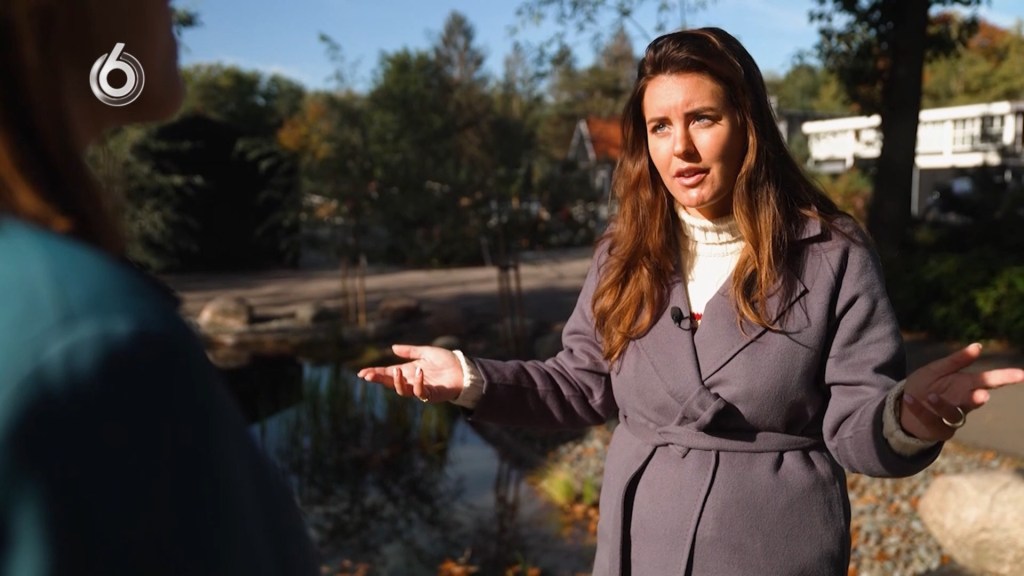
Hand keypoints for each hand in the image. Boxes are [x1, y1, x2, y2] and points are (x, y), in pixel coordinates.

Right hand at [356, 344, 464, 402]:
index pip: (388, 373)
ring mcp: (420, 389)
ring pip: (402, 391)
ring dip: (397, 382)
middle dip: (379, 379)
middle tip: (368, 376)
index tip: (362, 373)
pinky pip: (420, 392)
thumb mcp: (426, 352)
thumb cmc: (446, 361)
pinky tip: (419, 372)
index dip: (375, 373)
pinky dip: (418, 382)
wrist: (464, 370)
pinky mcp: (431, 394)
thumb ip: (410, 351)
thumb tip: (392, 348)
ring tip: (395, 371)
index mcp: (407, 371)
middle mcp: (411, 381)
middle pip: (390, 382)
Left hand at [900, 343, 1023, 441]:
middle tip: (982, 395)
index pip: (989, 381)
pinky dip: (919, 409)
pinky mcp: (937, 429)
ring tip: (930, 396)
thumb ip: (956, 361)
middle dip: (977, 398)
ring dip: (943, 405)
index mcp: (966, 385)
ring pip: (953, 413)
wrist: (903, 407)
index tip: (1021, 374)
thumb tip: (978, 346)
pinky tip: (909, 399)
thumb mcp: (937, 370)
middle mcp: (962, 402)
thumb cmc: (925, 386)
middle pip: (974, 400)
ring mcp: (951, 417)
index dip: (1006, 377)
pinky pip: (929, 420)